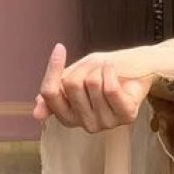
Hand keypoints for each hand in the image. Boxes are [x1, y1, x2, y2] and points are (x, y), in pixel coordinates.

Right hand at [33, 43, 157, 130]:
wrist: (136, 68)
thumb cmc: (103, 74)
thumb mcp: (73, 76)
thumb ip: (55, 92)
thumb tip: (37, 112)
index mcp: (68, 116)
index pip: (50, 94)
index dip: (53, 70)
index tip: (60, 48)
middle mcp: (86, 124)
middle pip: (71, 85)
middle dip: (84, 69)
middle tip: (97, 70)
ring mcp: (106, 123)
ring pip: (92, 83)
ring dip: (101, 69)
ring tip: (109, 74)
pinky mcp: (126, 117)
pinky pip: (109, 88)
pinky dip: (110, 71)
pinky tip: (115, 71)